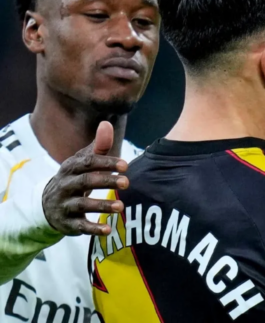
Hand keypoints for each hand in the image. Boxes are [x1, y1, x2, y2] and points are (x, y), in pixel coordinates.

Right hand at [42, 121, 128, 235]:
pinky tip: (108, 229)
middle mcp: (66, 185)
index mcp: (71, 167)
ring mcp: (65, 204)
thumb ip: (98, 146)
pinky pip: (80, 226)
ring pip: (83, 204)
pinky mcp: (67, 223)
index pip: (88, 163)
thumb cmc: (76, 178)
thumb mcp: (84, 161)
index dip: (106, 163)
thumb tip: (107, 123)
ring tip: (121, 206)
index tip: (125, 165)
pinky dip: (93, 228)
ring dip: (102, 205)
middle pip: (86, 182)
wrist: (48, 204)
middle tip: (127, 182)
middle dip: (106, 181)